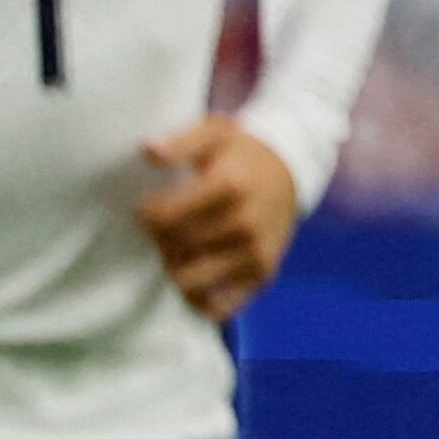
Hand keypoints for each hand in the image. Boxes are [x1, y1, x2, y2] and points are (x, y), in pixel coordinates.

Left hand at [137, 119, 302, 323]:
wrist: (292, 171)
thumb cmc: (242, 152)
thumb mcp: (215, 132)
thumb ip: (181, 140)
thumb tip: (148, 152)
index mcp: (230, 186)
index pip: (165, 217)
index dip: (146, 215)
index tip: (147, 207)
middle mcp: (244, 224)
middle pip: (175, 248)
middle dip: (158, 240)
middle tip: (161, 227)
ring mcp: (255, 253)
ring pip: (189, 280)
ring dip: (174, 267)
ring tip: (177, 248)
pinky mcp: (262, 275)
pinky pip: (219, 306)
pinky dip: (198, 299)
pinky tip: (193, 274)